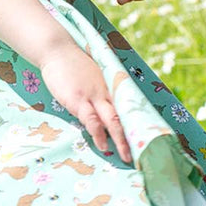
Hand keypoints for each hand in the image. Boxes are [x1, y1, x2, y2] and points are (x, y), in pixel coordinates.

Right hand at [40, 44, 133, 163]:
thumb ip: (103, 90)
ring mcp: (93, 95)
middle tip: (144, 154)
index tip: (147, 139)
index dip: (139, 124)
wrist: (57, 49)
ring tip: (127, 157)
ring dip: (120, 140)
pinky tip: (103, 145)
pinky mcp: (78, 99)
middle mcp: (108, 91)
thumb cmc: (73, 64)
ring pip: (113, 120)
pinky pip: (91, 120)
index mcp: (113, 85)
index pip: (130, 107)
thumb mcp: (94, 75)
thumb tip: (109, 109)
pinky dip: (98, 134)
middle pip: (126, 116)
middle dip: (134, 136)